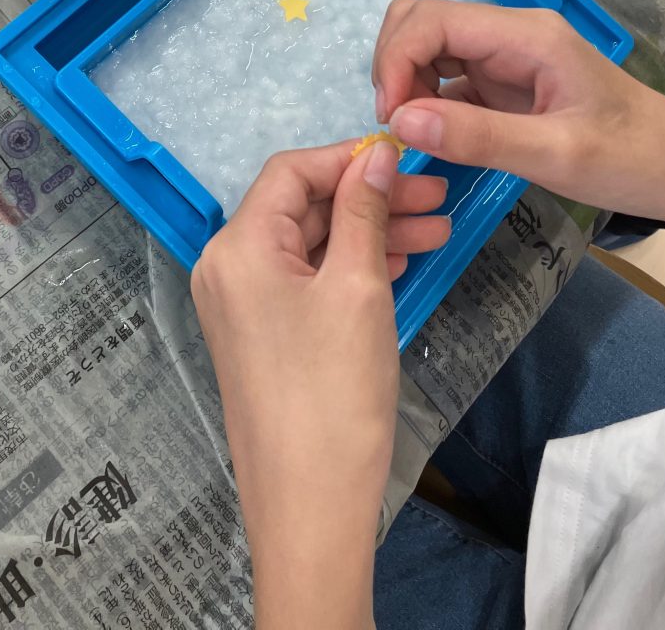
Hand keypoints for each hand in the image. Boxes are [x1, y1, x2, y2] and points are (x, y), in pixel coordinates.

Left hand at [191, 141, 449, 629]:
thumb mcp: (356, 288)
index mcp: (237, 247)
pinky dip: (349, 268)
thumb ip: (361, 213)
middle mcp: (227, 267)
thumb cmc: (333, 392)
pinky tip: (400, 263)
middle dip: (368, 198)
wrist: (309, 507)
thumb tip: (374, 157)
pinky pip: (305, 281)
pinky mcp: (261, 335)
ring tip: (437, 230)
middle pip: (301, 208)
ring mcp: (241, 305)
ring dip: (368, 233)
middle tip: (437, 197)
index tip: (406, 161)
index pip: (290, 172)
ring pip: (309, 246)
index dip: (348, 160)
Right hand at [372, 0, 664, 243]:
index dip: (395, 60)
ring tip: (413, 132)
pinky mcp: (499, 84)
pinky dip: (423, 102)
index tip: (391, 117)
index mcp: (525, 36)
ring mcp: (502, 58)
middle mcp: (508, 36)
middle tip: (399, 124)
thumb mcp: (556, 155)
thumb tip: (399, 121)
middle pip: (420, 21)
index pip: (431, 20)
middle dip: (393, 65)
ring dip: (404, 83)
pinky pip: (443, 79)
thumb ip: (477, 137)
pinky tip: (433, 136)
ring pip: (426, 46)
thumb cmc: (630, 158)